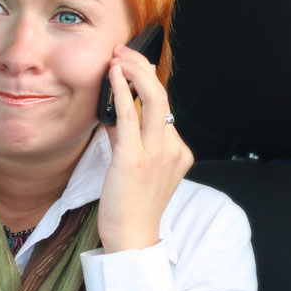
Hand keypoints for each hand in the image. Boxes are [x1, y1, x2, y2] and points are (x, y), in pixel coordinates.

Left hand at [99, 44, 192, 252]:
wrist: (132, 239)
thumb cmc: (131, 207)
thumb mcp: (136, 167)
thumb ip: (129, 139)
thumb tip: (114, 113)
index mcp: (179, 151)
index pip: (164, 106)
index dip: (146, 81)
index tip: (131, 65)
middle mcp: (173, 148)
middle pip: (163, 95)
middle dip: (143, 67)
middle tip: (124, 52)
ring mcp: (157, 153)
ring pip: (153, 99)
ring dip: (134, 72)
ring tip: (118, 56)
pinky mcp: (134, 159)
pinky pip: (129, 117)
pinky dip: (120, 92)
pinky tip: (112, 76)